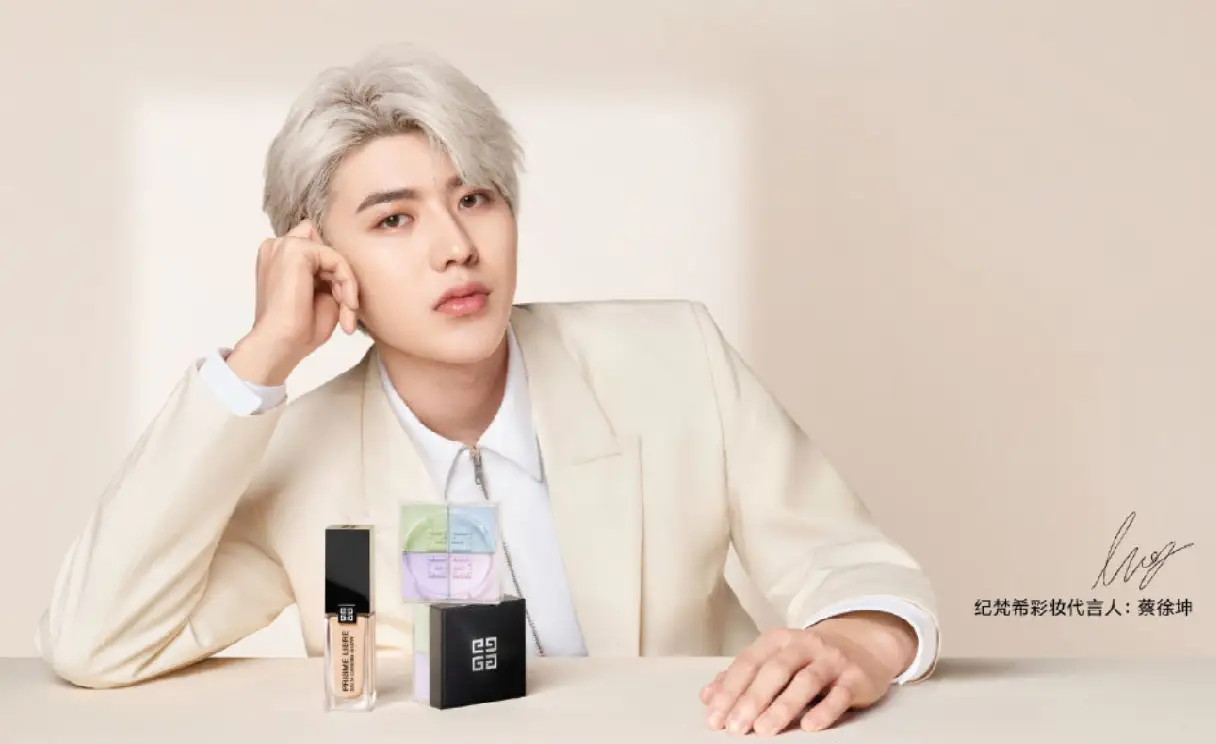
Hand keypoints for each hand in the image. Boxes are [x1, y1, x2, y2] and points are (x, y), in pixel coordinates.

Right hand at [227, 220, 359, 384]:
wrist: (280, 344)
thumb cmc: (297, 329)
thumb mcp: (319, 296)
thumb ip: (329, 275)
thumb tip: (344, 263)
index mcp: (277, 259)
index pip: (317, 251)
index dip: (333, 276)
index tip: (342, 306)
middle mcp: (276, 248)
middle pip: (325, 247)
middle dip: (339, 276)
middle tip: (346, 307)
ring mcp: (284, 246)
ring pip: (333, 254)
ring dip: (346, 283)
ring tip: (347, 312)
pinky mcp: (296, 250)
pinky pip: (337, 259)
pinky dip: (348, 282)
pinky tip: (347, 305)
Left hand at [701, 614, 915, 734]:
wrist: (863, 643)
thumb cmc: (809, 656)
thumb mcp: (775, 658)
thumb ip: (743, 676)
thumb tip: (708, 696)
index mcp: (778, 640)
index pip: (748, 663)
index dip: (729, 690)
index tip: (715, 716)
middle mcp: (804, 645)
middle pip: (774, 671)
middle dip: (752, 700)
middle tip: (736, 727)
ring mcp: (831, 659)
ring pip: (805, 681)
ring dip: (783, 706)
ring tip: (764, 730)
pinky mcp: (855, 677)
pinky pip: (839, 694)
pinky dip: (824, 710)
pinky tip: (809, 726)